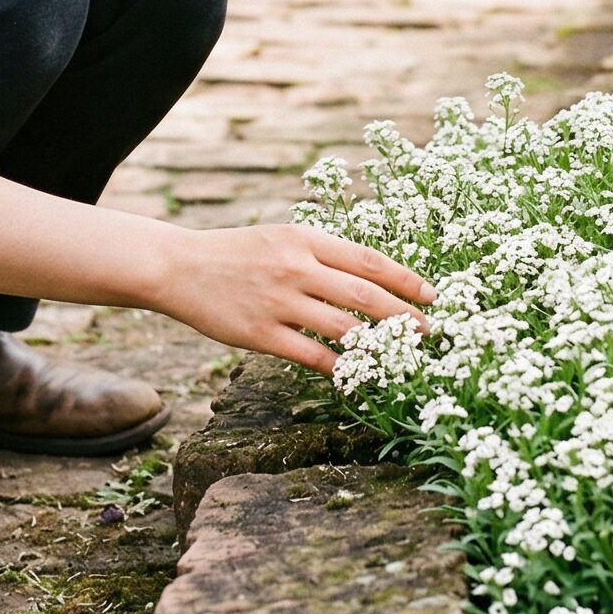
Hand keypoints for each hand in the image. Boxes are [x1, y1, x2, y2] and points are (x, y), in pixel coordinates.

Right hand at [147, 221, 435, 374]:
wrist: (180, 267)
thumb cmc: (237, 252)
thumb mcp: (282, 236)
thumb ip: (322, 253)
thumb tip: (371, 276)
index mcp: (306, 238)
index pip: (369, 259)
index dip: (406, 279)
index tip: (433, 295)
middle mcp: (297, 267)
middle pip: (366, 296)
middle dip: (405, 317)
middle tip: (430, 333)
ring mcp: (279, 302)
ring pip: (344, 329)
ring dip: (379, 347)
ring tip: (401, 358)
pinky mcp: (261, 334)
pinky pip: (312, 356)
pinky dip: (340, 369)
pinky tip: (357, 377)